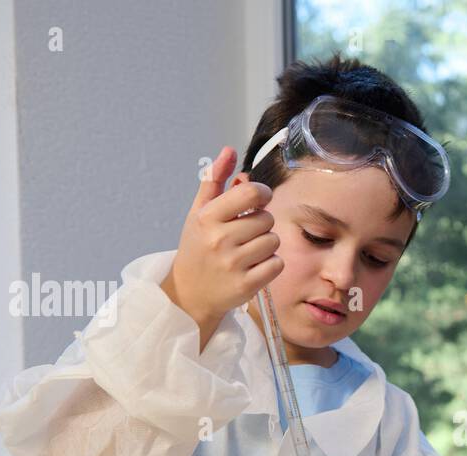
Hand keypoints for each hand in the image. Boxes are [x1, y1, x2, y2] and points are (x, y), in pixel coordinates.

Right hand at [160, 145, 283, 339]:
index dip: (262, 193)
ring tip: (248, 251)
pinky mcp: (246, 285)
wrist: (190, 293)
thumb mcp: (199, 212)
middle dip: (261, 224)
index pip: (251, 193)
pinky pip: (277, 264)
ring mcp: (233, 264)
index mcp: (208, 217)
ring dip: (266, 244)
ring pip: (274, 241)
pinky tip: (254, 266)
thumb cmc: (198, 249)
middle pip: (266, 218)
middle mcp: (219, 239)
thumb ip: (215, 180)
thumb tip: (229, 150)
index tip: (259, 200)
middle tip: (245, 233)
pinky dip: (270, 264)